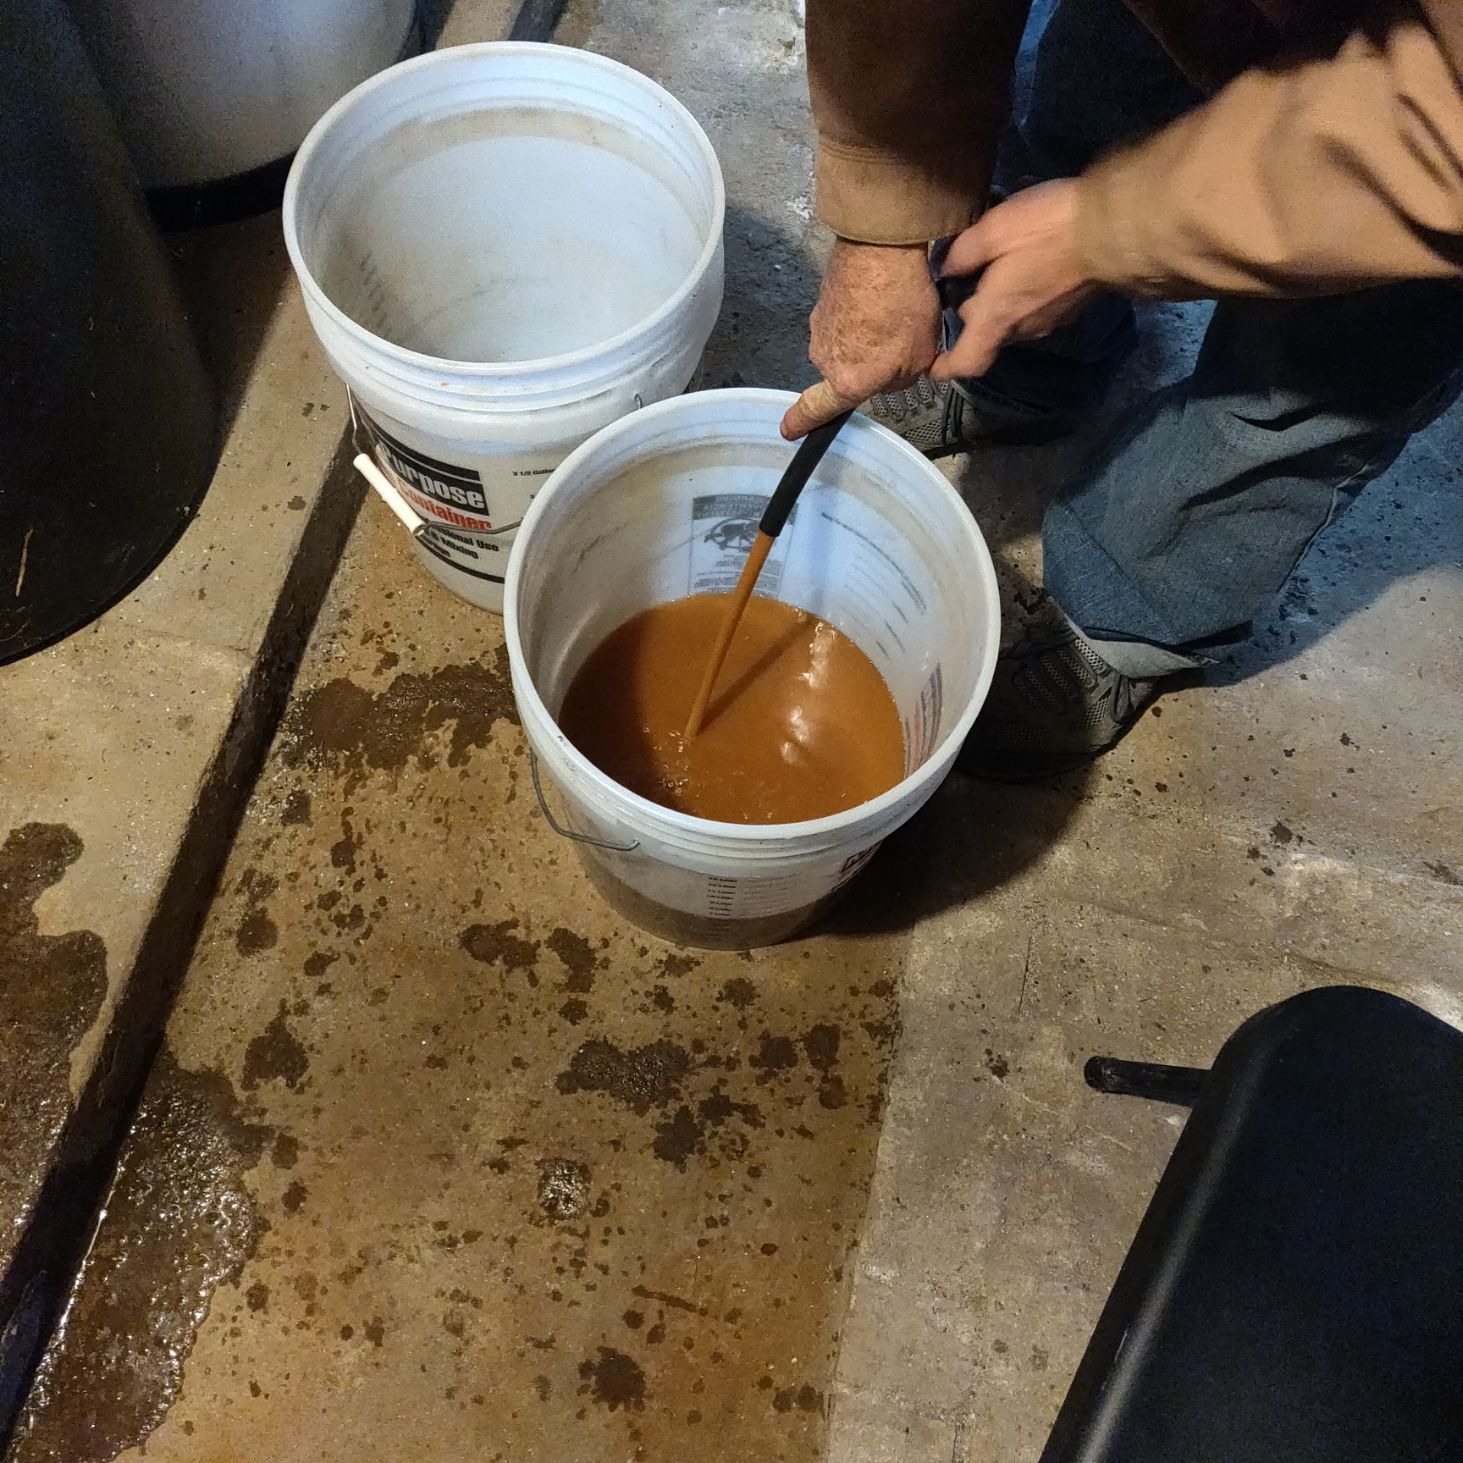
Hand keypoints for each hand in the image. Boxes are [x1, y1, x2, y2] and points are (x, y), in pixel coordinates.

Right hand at [781, 239, 940, 438]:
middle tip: (900, 345)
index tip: (788, 430)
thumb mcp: (920, 358)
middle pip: (844, 374)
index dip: (802, 422)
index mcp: (845, 381)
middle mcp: (824, 358)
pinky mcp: (823, 301)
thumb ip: (903, 380)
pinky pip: (845, 318)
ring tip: (896, 315)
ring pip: (846, 345)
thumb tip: (891, 377)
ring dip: (866, 337)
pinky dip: (863, 314)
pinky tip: (885, 298)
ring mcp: (819, 327)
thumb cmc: (900, 305)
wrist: (881, 246)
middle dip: (867, 366)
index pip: (817, 409)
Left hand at [931, 180, 1097, 380]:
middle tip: (968, 276)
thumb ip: (962, 254)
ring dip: (1002, 299)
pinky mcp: (1072, 308)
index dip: (945, 368)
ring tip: (1001, 261)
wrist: (1116, 228)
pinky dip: (1026, 292)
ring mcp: (1051, 322)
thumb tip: (946, 271)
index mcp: (998, 318)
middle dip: (974, 311)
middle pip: (988, 333)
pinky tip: (1031, 259)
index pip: (967, 363)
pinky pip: (1037, 307)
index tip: (932, 366)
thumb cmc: (1047, 230)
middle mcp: (1024, 330)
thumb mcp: (993, 230)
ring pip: (1013, 319)